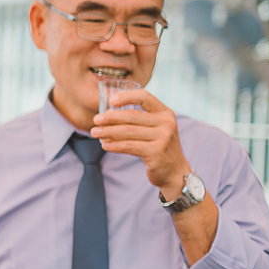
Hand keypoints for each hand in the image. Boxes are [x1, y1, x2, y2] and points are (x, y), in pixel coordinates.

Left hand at [90, 86, 191, 200]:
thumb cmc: (157, 147)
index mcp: (165, 113)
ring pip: (128, 131)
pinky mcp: (156, 152)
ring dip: (108, 132)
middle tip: (95, 120)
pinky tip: (105, 145)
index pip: (145, 97)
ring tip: (94, 133)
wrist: (174, 172)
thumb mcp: (154, 129)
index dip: (127, 97)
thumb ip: (137, 121)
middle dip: (110, 117)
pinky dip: (114, 145)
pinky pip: (129, 146)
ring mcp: (163, 138)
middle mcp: (166, 123)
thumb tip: (106, 115)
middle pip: (132, 116)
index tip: (111, 101)